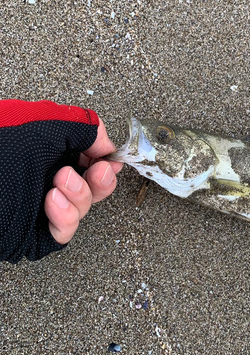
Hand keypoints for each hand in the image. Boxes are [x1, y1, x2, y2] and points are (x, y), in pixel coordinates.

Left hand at [44, 118, 122, 244]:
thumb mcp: (45, 121)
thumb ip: (83, 125)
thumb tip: (106, 143)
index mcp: (48, 148)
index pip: (89, 156)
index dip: (106, 158)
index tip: (112, 158)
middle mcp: (46, 176)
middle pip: (93, 183)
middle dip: (102, 179)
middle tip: (100, 171)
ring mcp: (41, 205)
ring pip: (84, 207)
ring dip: (81, 194)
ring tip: (62, 182)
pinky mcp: (33, 232)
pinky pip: (64, 232)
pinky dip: (67, 218)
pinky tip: (54, 202)